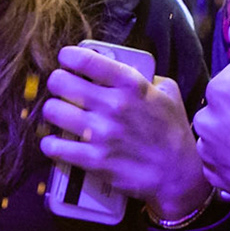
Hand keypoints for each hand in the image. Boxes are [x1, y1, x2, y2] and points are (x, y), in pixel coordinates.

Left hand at [38, 45, 209, 221]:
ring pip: (52, 111)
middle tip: (63, 89)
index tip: (66, 59)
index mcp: (131, 84)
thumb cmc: (173, 133)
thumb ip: (143, 77)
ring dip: (53, 111)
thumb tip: (120, 68)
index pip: (85, 60)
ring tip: (61, 115)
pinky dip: (51, 144)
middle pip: (59, 82)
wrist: (178, 174)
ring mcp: (101, 134)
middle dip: (58, 83)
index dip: (68, 56)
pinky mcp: (94, 161)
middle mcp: (113, 105)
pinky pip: (54, 147)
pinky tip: (57, 143)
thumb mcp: (168, 92)